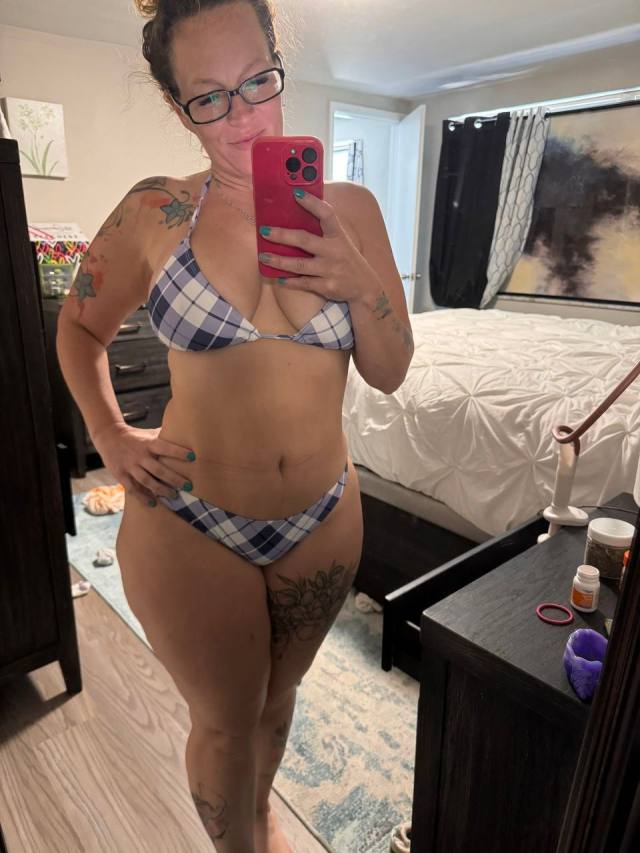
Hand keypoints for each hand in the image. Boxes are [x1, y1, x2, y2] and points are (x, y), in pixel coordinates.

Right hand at [91, 422, 195, 506]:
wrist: (108, 436)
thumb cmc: (135, 436)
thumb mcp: (149, 433)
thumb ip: (164, 435)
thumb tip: (184, 430)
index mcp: (148, 443)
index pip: (166, 447)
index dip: (179, 452)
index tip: (193, 457)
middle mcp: (140, 455)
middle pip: (159, 469)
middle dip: (174, 478)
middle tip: (188, 486)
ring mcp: (129, 465)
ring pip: (147, 481)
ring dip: (161, 490)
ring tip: (174, 496)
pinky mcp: (120, 474)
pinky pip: (132, 488)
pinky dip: (143, 497)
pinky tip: (153, 503)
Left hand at [257, 189, 372, 303]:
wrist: (365, 288)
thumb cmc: (346, 260)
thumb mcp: (341, 242)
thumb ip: (324, 231)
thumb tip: (298, 214)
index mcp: (339, 236)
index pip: (326, 214)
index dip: (312, 203)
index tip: (296, 193)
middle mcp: (335, 251)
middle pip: (305, 240)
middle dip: (282, 235)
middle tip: (264, 231)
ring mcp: (331, 270)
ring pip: (299, 264)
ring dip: (279, 261)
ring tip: (263, 256)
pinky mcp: (327, 286)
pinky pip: (304, 283)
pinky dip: (290, 281)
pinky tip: (277, 278)